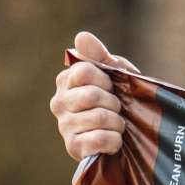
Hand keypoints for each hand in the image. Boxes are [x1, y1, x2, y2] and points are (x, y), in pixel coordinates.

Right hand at [50, 31, 138, 161]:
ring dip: (117, 122)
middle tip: (117, 109)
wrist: (126, 135)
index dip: (104, 79)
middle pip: (90, 95)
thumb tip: (80, 36)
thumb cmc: (118, 100)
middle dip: (113, 103)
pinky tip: (115, 141)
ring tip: (118, 126)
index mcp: (65, 81)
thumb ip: (99, 56)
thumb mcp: (114, 74)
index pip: (83, 71)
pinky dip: (114, 140)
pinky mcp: (72, 148)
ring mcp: (64, 127)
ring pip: (98, 117)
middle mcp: (58, 103)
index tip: (111, 87)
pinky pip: (98, 138)